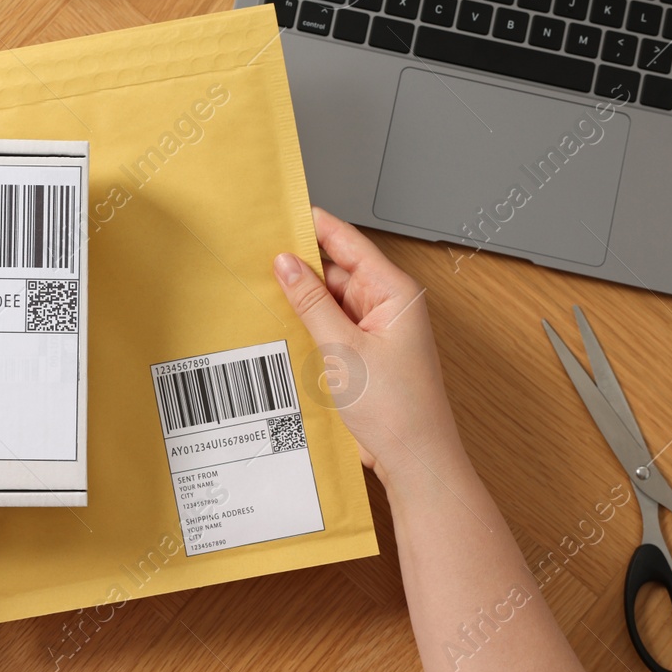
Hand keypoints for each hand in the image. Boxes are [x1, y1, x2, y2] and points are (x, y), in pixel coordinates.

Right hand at [274, 207, 460, 485]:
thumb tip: (286, 263)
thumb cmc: (397, 409)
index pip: (349, 242)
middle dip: (300, 268)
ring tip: (263, 295)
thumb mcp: (342, 348)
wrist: (414, 460)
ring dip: (302, 302)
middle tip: (257, 261)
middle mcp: (387, 305)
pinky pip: (332, 326)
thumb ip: (311, 302)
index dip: (315, 225)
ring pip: (330, 301)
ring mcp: (376, 329)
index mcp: (394, 291)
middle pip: (336, 271)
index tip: (281, 211)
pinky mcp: (364, 353)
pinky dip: (309, 326)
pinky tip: (283, 327)